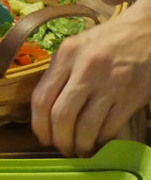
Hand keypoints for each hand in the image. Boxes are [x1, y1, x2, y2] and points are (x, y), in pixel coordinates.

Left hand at [31, 0, 150, 156]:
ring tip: (80, 149)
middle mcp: (87, 68)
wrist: (147, 30)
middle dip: (59, 140)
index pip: (41, 100)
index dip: (39, 127)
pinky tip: (99, 140)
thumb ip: (57, 76)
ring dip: (80, 145)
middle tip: (63, 148)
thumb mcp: (75, 49)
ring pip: (86, 127)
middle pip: (61, 117)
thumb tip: (43, 116)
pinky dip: (101, 139)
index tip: (44, 139)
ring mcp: (112, 82)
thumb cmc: (105, 43)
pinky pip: (110, 127)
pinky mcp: (133, 95)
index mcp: (67, 55)